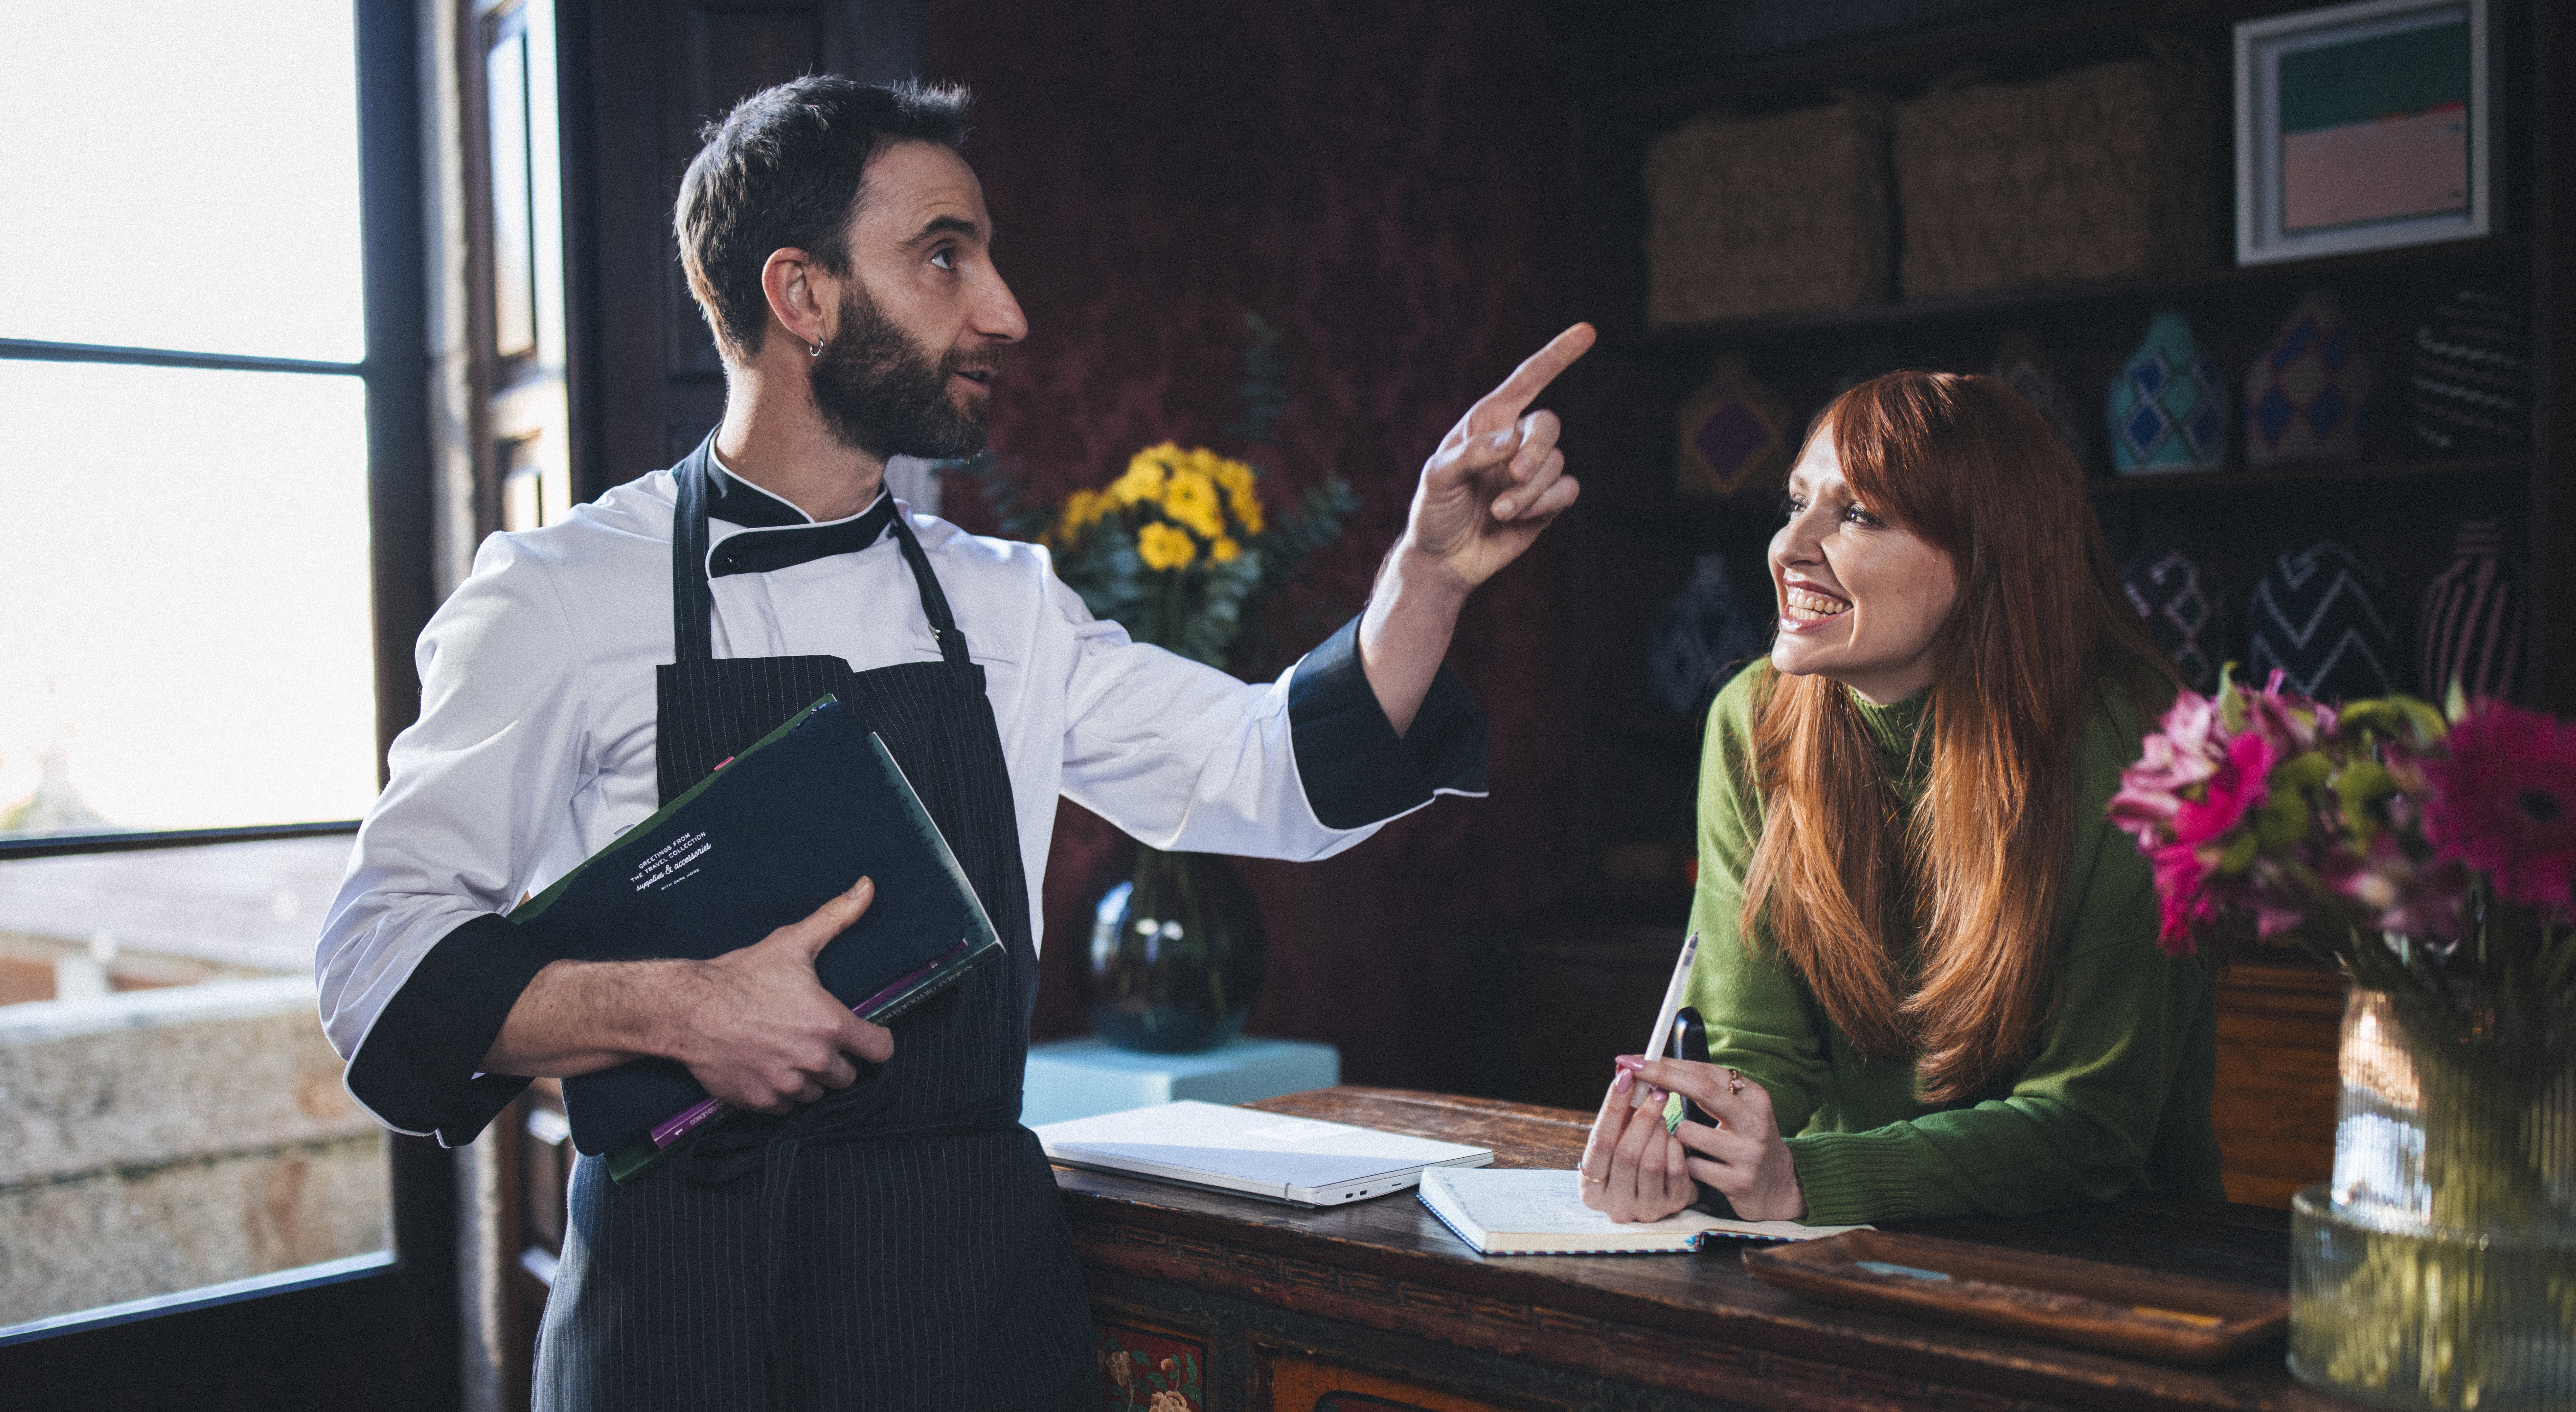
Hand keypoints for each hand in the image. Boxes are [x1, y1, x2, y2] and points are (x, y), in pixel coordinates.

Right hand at [670, 877, 895, 1114]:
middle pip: (847, 1076)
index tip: (866, 1036)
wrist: (687, 1009)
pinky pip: (785, 1106)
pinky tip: (766, 1066)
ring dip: (809, 1078)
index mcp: (831, 1026)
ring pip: (816, 1093)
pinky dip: (780, 1092)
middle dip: (836, 1060)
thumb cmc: (741, 976)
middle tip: (814, 1039)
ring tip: (788, 1051)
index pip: (881, 1050)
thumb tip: (868, 887)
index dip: (876, 1042)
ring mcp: (787, 1086)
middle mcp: (815, 1061)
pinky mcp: (761, 1102)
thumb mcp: (793, 942)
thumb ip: (836, 917)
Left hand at [1395, 323, 1594, 593]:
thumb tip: (1511, 441)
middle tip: (1512, 476)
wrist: (1443, 558)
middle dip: (1535, 451)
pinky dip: (1545, 504)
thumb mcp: (1437, 478)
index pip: (1527, 380)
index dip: (1557, 356)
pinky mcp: (1547, 501)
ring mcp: (1532, 471)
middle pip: (1549, 425)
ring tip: (1497, 511)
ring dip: (1528, 491)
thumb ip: (1471, 454)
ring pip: (1556, 465)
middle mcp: (1514, 440)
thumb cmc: (1434, 510)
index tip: (1588, 331)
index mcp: (1488, 421)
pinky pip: (1567, 490)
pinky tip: (1517, 518)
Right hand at [1575, 1063, 1696, 1222]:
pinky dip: (1676, 1147)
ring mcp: (1644, 1210)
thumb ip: (1618, 1115)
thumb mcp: (1617, 1142)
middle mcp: (1614, 1205)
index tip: (1625, 1076)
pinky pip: (1677, 1171)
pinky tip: (1674, 1137)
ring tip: (1663, 1116)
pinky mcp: (1673, 1208)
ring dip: (1660, 1131)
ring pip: (1652, 1162)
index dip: (1612, 1107)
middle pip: (1626, 1153)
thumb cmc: (1631, 1158)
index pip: (1599, 1142)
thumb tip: (1627, 1072)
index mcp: (1591, 1188)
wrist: (1658, 1193)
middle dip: (1643, 1116)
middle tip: (1657, 1090)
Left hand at [1620, 1055, 1805, 1221]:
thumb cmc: (1744, 1139)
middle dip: (1663, 1077)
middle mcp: (1755, 1122)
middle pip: (1703, 1090)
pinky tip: (1697, 1166)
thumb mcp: (1737, 1109)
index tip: (1637, 1059)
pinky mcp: (1738, 1181)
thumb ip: (1707, 1089)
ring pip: (1688, 1132)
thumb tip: (1655, 1064)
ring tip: (1688, 1143)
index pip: (1706, 1072)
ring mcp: (1748, 1153)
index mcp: (1753, 1097)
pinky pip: (1690, 1166)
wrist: (1778, 1187)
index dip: (1669, 1064)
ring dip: (1675, 1135)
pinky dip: (1684, 1163)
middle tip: (1632, 1070)